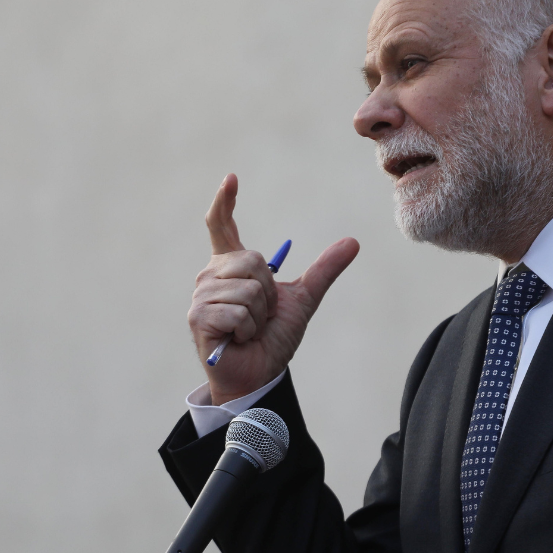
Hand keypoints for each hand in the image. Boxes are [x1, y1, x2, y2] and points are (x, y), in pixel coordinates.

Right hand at [187, 174, 358, 403]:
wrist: (259, 374)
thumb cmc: (273, 338)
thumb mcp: (304, 299)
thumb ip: (323, 270)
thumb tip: (353, 242)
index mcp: (231, 266)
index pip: (222, 225)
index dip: (224, 201)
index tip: (232, 178)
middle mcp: (211, 275)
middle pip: (253, 259)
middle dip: (268, 291)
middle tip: (261, 315)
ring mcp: (201, 296)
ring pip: (248, 287)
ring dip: (259, 315)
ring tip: (249, 329)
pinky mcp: (199, 317)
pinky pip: (238, 310)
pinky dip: (249, 329)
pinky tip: (240, 339)